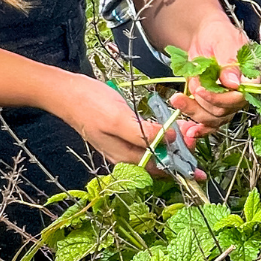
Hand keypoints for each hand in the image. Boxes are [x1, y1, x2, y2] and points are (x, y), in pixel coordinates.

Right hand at [49, 70, 200, 177]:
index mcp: (125, 156)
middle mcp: (125, 155)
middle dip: (179, 154)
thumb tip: (170, 140)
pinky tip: (167, 128)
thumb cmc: (89, 104)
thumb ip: (143, 132)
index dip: (181, 161)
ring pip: (153, 151)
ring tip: (187, 134)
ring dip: (172, 145)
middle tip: (195, 137)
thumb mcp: (118, 118)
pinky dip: (160, 136)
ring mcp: (122, 145)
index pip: (160, 167)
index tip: (195, 149)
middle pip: (159, 161)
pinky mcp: (120, 133)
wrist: (64, 92)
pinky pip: (146, 141)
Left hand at [168, 14, 251, 133]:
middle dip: (203, 104)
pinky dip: (198, 129)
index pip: (240, 97)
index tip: (201, 90)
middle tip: (188, 90)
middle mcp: (240, 93)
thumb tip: (232, 82)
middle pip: (224, 112)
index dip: (220, 98)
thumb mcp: (223, 41)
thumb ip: (228, 60)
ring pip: (212, 119)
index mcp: (249, 78)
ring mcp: (225, 101)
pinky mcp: (212, 105)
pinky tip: (188, 131)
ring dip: (193, 113)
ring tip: (178, 100)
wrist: (203, 35)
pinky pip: (207, 123)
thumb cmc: (217, 33)